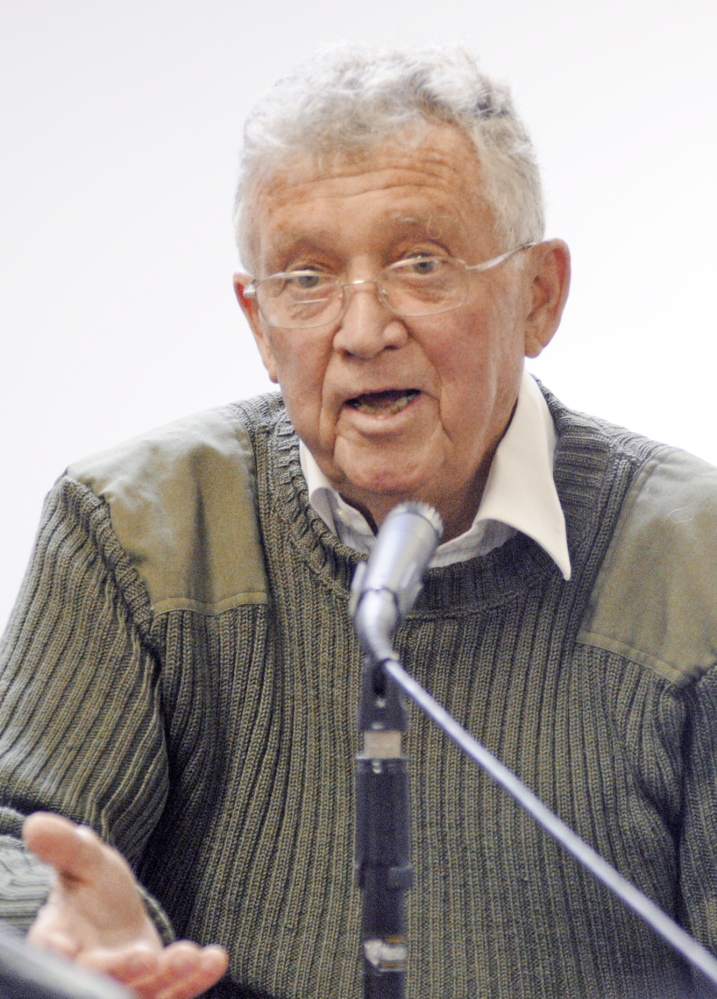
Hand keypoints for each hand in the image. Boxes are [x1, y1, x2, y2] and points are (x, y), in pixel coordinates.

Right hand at [23, 812, 227, 998]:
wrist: (116, 915)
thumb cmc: (92, 887)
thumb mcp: (84, 861)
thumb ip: (65, 847)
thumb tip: (36, 824)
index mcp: (57, 941)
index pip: (51, 952)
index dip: (58, 953)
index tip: (68, 948)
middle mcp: (85, 973)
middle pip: (100, 980)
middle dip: (122, 970)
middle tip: (146, 957)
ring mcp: (122, 989)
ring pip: (143, 992)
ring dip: (167, 977)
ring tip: (189, 954)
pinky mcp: (154, 996)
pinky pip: (176, 993)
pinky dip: (196, 979)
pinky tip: (216, 957)